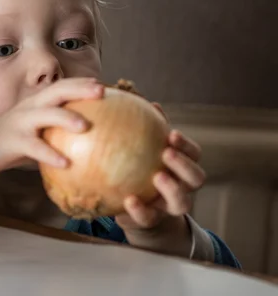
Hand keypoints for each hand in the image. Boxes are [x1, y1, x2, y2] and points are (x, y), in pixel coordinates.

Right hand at [0, 77, 103, 175]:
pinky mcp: (12, 141)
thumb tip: (86, 146)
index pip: (62, 87)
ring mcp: (20, 123)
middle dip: (79, 89)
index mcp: (36, 104)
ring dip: (65, 118)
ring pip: (45, 115)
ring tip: (85, 126)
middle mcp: (30, 108)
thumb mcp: (33, 132)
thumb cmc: (9, 141)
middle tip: (101, 92)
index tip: (105, 85)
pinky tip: (66, 164)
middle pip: (57, 92)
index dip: (82, 84)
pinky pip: (33, 147)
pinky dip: (50, 154)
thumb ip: (54, 133)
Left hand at [115, 104, 205, 253]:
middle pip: (197, 178)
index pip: (194, 154)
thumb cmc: (137, 170)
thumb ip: (145, 130)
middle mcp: (181, 187)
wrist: (131, 208)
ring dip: (173, 189)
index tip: (172, 134)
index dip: (187, 146)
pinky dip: (140, 210)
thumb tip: (148, 103)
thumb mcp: (140, 150)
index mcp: (181, 167)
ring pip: (182, 202)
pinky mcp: (151, 221)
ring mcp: (168, 207)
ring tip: (158, 176)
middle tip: (167, 152)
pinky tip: (128, 200)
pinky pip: (149, 218)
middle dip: (185, 165)